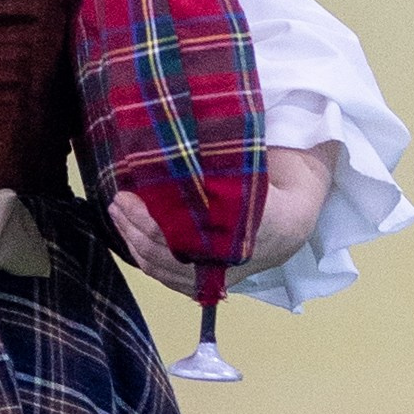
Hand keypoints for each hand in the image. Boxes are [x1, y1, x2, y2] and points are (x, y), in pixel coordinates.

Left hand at [109, 142, 340, 297]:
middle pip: (176, 248)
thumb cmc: (282, 183)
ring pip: (168, 266)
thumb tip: (201, 129)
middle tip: (119, 197)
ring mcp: (224, 274)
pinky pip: (169, 277)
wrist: (296, 223)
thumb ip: (249, 154)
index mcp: (266, 224)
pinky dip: (145, 257)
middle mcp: (242, 256)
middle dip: (141, 223)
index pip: (203, 226)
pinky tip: (129, 235)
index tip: (136, 191)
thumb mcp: (275, 162)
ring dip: (136, 239)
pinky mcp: (210, 283)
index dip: (161, 214)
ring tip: (118, 211)